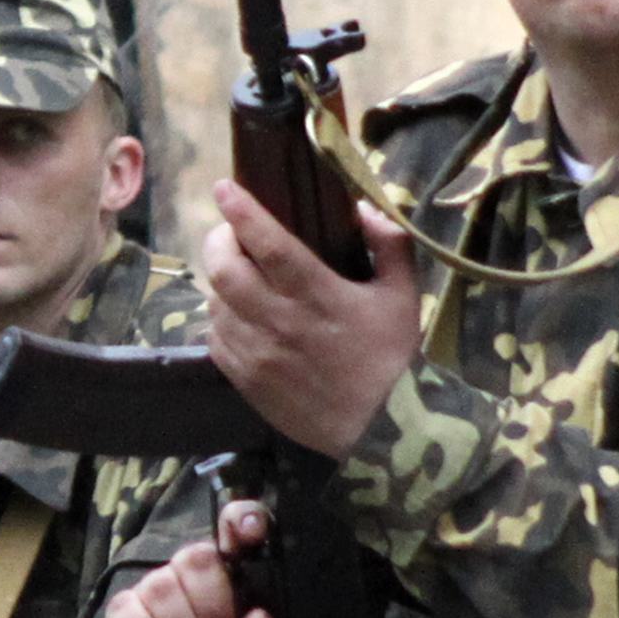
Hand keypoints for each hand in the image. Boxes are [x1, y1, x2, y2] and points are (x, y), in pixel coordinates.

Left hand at [201, 184, 422, 457]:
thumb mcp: (403, 295)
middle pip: (224, 269)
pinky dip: (221, 318)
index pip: (267, 243)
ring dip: (221, 281)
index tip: (225, 187)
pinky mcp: (245, 380)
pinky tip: (239, 314)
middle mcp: (278, 321)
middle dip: (218, 241)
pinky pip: (215, 339)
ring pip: (215, 302)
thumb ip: (388, 244)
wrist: (380, 430)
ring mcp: (257, 353)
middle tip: (230, 233)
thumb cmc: (392, 357)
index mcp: (317, 294)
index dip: (241, 211)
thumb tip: (364, 208)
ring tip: (238, 274)